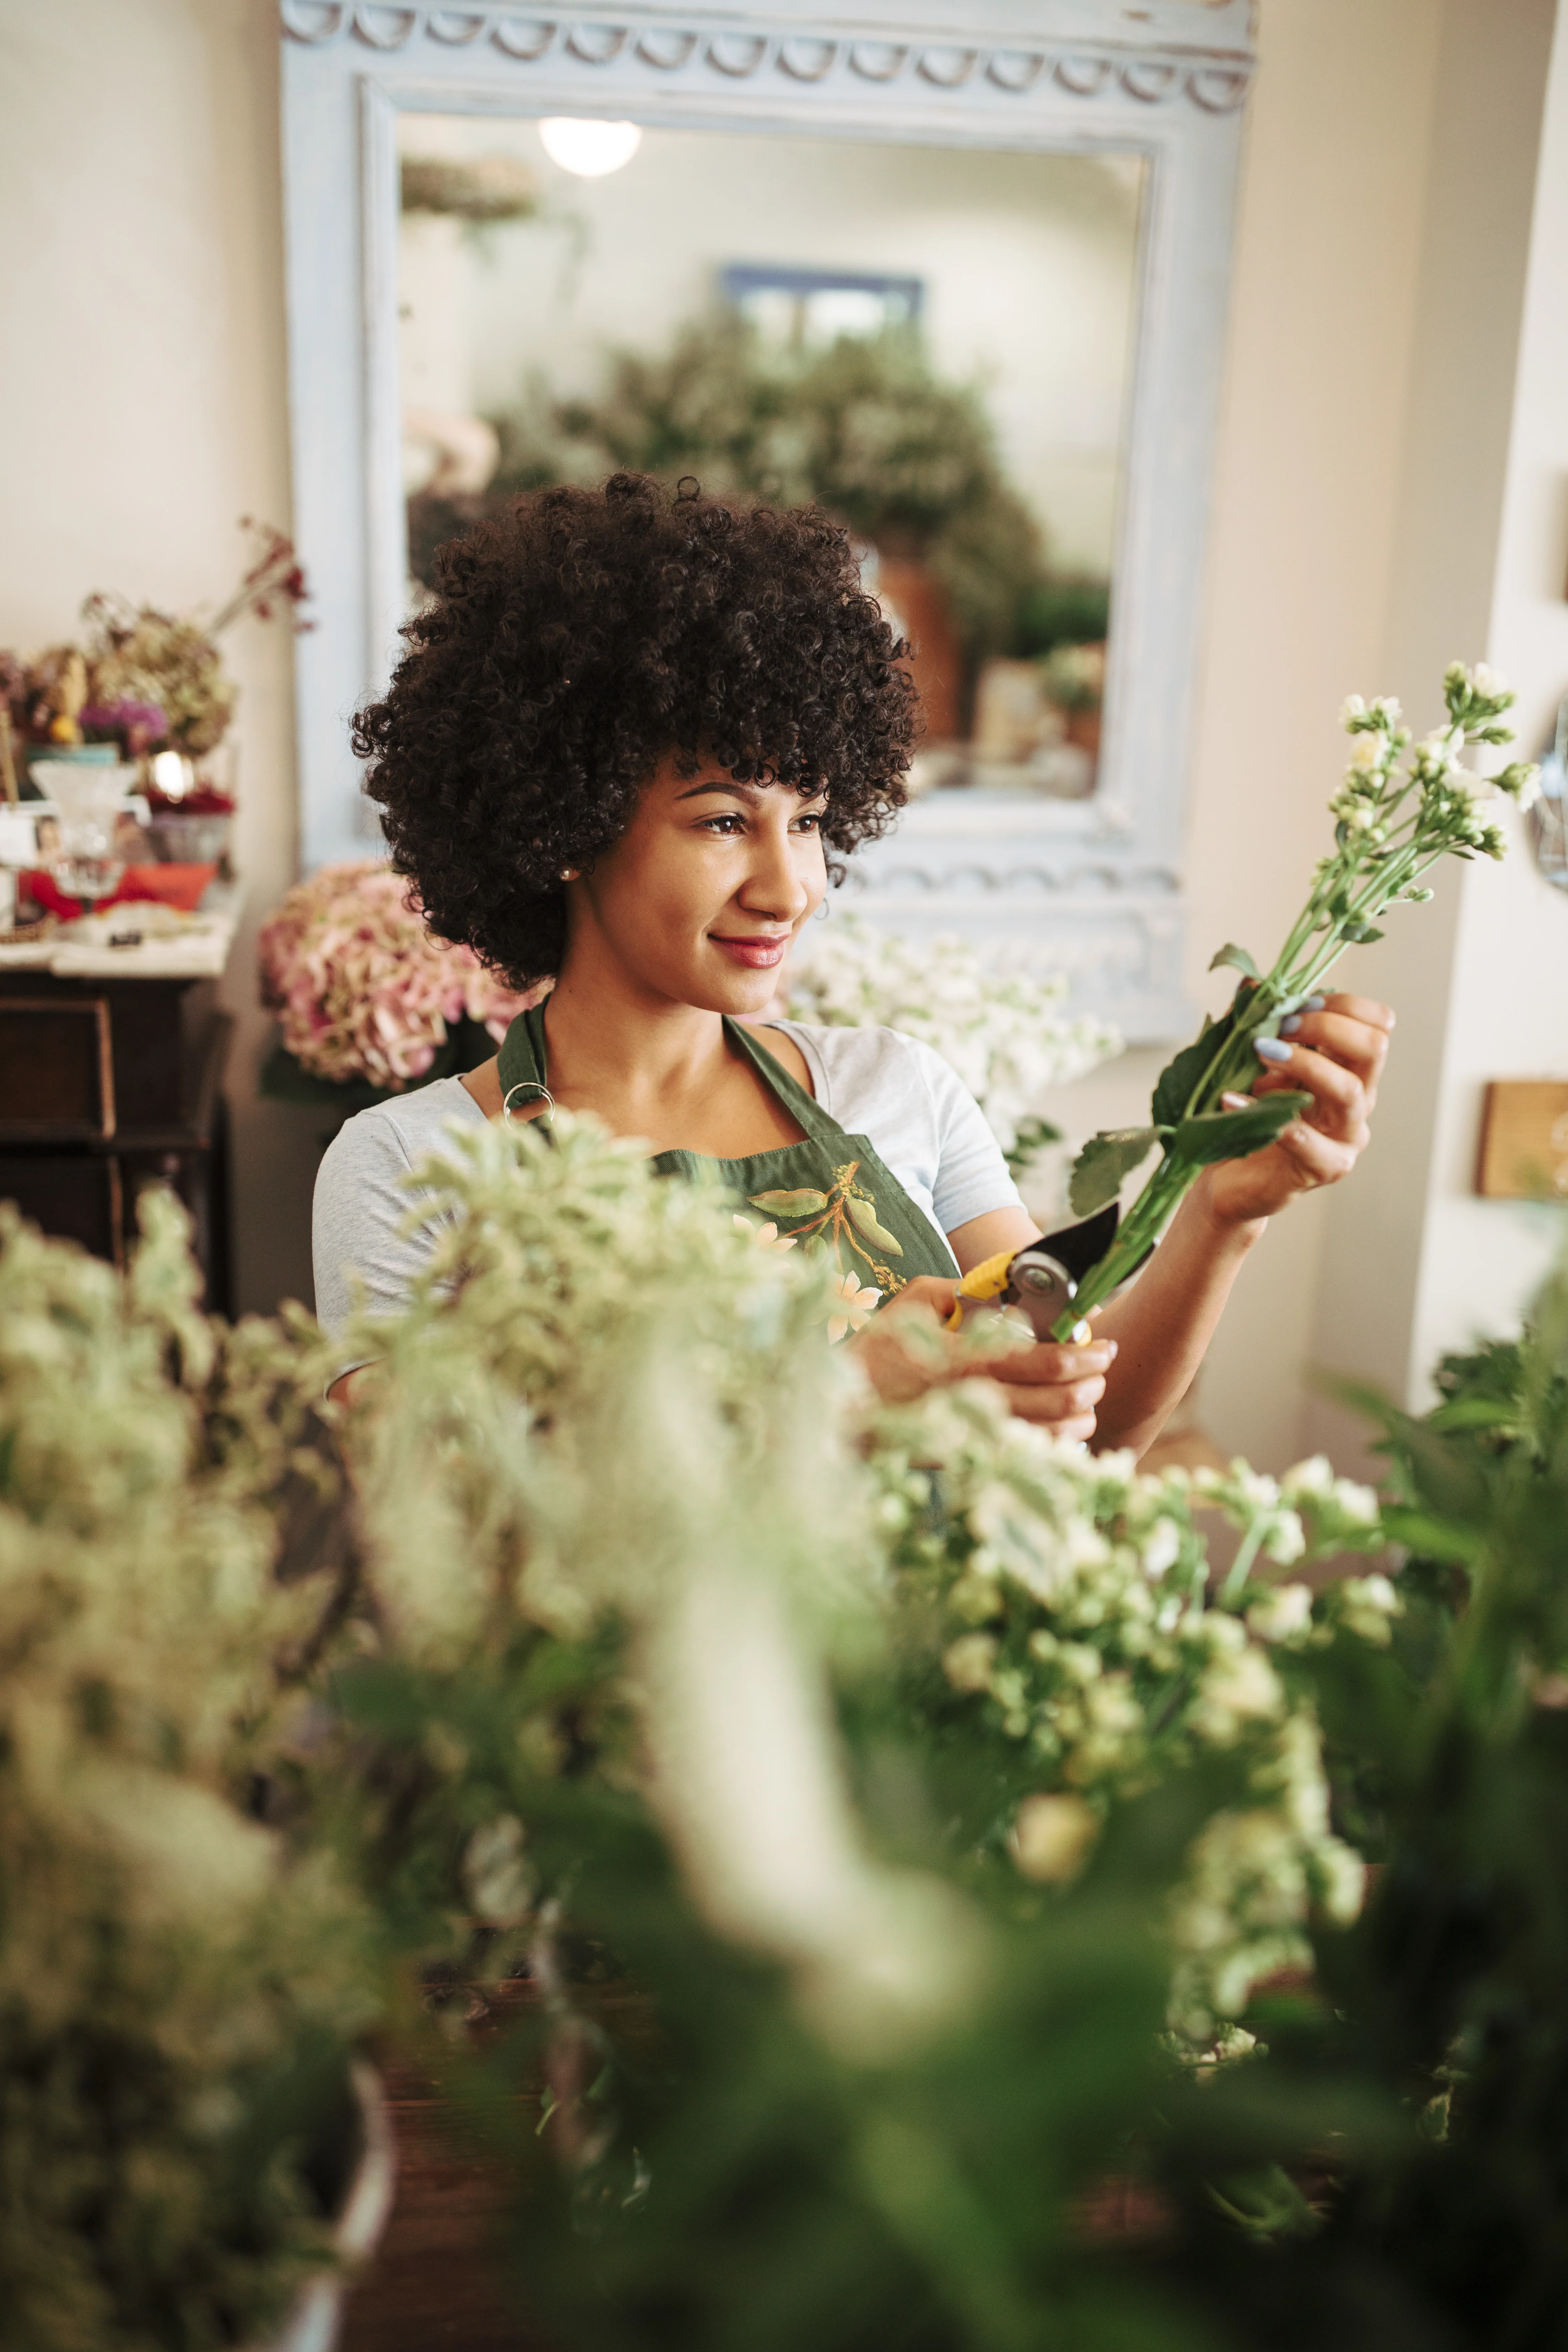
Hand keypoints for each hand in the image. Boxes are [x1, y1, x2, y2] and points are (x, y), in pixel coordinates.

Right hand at [852, 1275, 1116, 1441]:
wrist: (841, 1412)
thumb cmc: (874, 1354)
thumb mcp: (909, 1304)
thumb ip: (955, 1290)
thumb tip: (994, 1288)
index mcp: (966, 1360)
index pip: (1044, 1361)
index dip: (1084, 1354)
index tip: (1103, 1345)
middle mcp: (976, 1402)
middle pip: (1059, 1402)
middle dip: (1091, 1386)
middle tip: (1099, 1372)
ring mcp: (974, 1435)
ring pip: (1050, 1436)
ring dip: (1079, 1418)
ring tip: (1085, 1401)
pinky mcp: (968, 1457)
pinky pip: (1025, 1455)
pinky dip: (1051, 1443)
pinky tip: (1057, 1429)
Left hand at [1205, 991, 1393, 1225]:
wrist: (1230, 1177)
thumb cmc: (1247, 1116)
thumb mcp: (1249, 1063)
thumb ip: (1256, 1024)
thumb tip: (1251, 982)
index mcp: (1349, 1068)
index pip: (1378, 1024)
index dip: (1343, 1004)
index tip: (1298, 1002)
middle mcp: (1358, 1100)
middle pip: (1373, 1048)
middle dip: (1325, 1026)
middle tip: (1281, 1026)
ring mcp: (1346, 1136)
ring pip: (1349, 1090)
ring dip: (1303, 1063)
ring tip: (1260, 1052)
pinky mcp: (1325, 1167)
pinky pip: (1303, 1136)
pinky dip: (1263, 1112)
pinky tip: (1230, 1099)